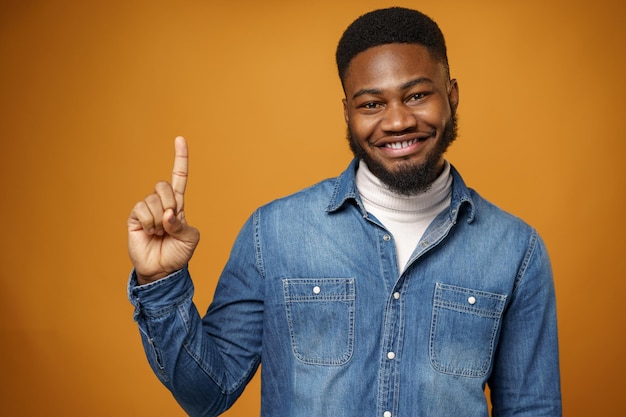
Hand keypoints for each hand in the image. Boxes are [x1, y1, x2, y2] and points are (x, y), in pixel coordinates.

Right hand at [127, 136, 199, 283]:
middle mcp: (162, 203)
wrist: (162, 270)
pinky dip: (148, 222)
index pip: (180, 177)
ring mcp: (147, 209)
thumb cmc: (179, 254)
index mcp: (178, 205)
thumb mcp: (190, 239)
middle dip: (170, 204)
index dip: (180, 159)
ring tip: (158, 233)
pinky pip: (141, 209)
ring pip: (153, 200)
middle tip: (170, 222)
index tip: (180, 138)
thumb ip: (182, 225)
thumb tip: (167, 214)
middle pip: (163, 185)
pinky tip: (149, 232)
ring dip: (159, 220)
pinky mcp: (134, 217)